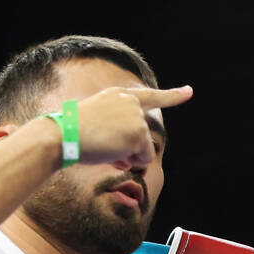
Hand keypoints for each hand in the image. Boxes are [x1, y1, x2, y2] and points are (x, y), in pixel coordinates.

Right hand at [73, 85, 191, 166]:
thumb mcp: (98, 123)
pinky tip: (113, 153)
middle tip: (104, 142)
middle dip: (129, 148)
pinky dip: (131, 162)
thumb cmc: (73, 133)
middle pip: (143, 135)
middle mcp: (131, 102)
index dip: (173, 95)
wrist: (63, 135)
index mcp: (118, 95)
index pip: (150, 95)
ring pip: (143, 149)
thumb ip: (120, 132)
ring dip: (127, 156)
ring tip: (105, 146)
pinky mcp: (139, 133)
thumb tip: (134, 158)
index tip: (190, 91)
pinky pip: (144, 159)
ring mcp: (136, 117)